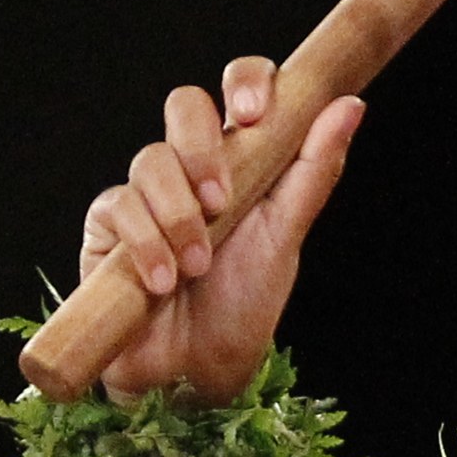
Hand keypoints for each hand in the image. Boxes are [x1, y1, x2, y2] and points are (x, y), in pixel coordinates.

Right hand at [80, 57, 359, 403]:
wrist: (196, 374)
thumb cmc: (243, 305)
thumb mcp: (285, 239)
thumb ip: (313, 170)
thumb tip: (349, 105)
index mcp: (240, 156)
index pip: (239, 88)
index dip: (244, 83)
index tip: (254, 116)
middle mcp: (190, 165)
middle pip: (183, 105)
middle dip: (200, 147)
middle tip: (221, 200)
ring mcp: (145, 191)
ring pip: (150, 160)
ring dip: (178, 215)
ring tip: (196, 267)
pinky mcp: (107, 225)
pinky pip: (119, 207)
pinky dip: (145, 243)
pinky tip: (162, 280)